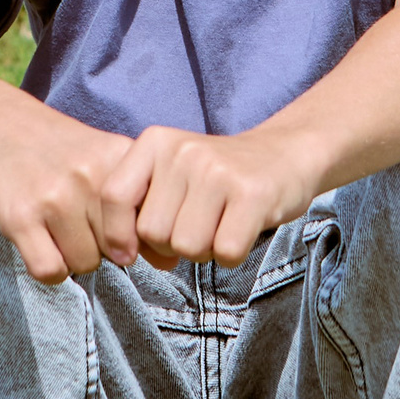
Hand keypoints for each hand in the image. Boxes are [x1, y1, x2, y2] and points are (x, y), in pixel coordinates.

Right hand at [0, 100, 138, 284]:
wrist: (7, 130)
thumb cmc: (68, 156)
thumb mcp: (111, 164)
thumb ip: (143, 208)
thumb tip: (170, 263)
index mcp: (121, 160)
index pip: (148, 229)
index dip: (133, 236)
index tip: (117, 226)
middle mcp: (90, 176)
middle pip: (118, 250)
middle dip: (102, 246)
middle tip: (80, 221)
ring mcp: (54, 197)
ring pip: (85, 264)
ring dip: (74, 256)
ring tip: (60, 228)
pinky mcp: (20, 217)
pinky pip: (51, 271)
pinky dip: (50, 269)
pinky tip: (43, 242)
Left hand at [100, 126, 320, 268]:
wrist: (285, 154)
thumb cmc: (216, 177)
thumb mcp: (171, 175)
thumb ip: (141, 207)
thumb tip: (124, 255)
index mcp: (155, 142)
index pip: (114, 196)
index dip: (116, 234)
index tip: (129, 253)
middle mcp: (183, 151)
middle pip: (152, 232)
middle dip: (170, 246)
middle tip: (195, 229)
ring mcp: (218, 171)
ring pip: (186, 247)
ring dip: (202, 252)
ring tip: (218, 227)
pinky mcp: (253, 194)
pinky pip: (225, 252)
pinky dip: (231, 255)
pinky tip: (240, 231)